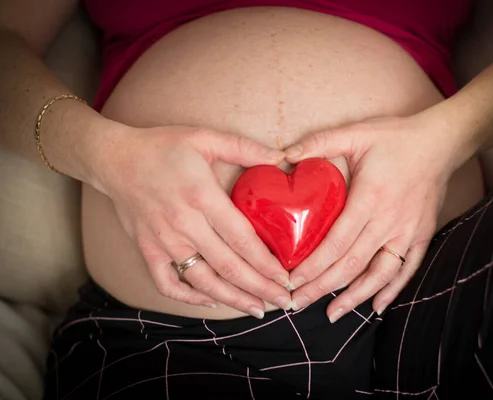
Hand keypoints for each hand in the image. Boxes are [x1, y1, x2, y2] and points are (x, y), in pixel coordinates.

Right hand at [92, 124, 292, 317]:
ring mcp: (163, 241)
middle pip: (228, 266)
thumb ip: (245, 147)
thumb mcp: (205, 137)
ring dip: (232, 299)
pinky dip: (189, 297)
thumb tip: (281, 157)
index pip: (242, 239)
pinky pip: (168, 283)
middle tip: (284, 301)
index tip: (286, 277)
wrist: (114, 158)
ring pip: (203, 281)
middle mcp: (183, 224)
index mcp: (201, 196)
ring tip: (257, 309)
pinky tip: (211, 300)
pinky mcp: (147, 250)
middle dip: (260, 288)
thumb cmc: (162, 147)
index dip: (266, 263)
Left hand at [284, 115, 465, 321]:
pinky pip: (407, 269)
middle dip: (321, 288)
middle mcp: (389, 221)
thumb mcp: (356, 132)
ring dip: (354, 297)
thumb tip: (285, 154)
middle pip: (351, 265)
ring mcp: (408, 232)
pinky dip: (393, 290)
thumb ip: (319, 142)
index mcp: (369, 198)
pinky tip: (376, 306)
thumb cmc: (396, 137)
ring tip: (331, 314)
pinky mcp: (422, 235)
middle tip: (297, 304)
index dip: (312, 266)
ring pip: (379, 274)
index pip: (336, 243)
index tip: (292, 281)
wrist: (442, 142)